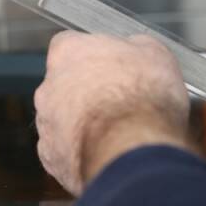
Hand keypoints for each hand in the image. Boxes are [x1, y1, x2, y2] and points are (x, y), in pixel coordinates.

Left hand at [34, 31, 189, 195]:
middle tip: (123, 104)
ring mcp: (47, 126)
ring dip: (89, 126)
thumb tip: (138, 49)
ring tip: (123, 135)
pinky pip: (68, 152)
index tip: (118, 68)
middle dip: (91, 94)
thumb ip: (138, 47)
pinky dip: (87, 153)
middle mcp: (48, 87)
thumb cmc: (145, 98)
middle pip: (67, 86)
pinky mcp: (53, 159)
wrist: (134, 149)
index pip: (73, 45)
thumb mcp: (157, 55)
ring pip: (66, 122)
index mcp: (69, 52)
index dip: (99, 58)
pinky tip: (112, 155)